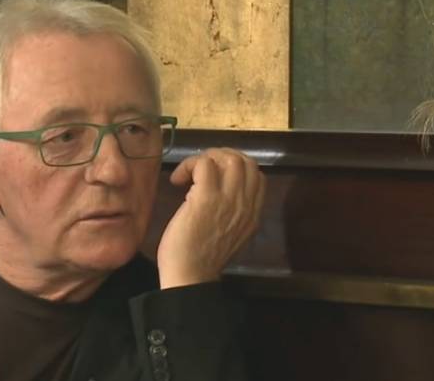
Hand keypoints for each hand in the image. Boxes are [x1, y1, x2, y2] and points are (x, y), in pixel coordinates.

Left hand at [157, 148, 265, 288]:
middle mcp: (246, 204)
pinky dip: (188, 165)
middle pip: (245, 161)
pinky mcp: (206, 198)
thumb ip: (233, 212)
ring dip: (204, 158)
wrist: (190, 277)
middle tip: (199, 168)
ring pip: (229, 158)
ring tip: (188, 173)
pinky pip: (204, 164)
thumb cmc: (202, 258)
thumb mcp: (230, 234)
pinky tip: (176, 180)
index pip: (257, 175)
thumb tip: (219, 189)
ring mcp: (229, 200)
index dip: (234, 166)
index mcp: (253, 214)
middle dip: (220, 156)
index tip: (214, 174)